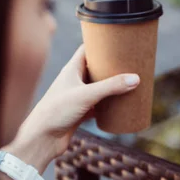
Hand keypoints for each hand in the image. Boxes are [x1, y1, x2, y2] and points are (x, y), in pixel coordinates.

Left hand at [9, 45, 139, 170]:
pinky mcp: (81, 112)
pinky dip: (109, 104)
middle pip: (95, 68)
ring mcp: (78, 97)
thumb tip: (136, 78)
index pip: (87, 50)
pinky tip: (121, 104)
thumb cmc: (57, 111)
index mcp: (72, 69)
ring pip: (98, 88)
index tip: (118, 41)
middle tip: (130, 63)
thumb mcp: (87, 95)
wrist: (43, 138)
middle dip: (111, 66)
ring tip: (130, 81)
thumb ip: (111, 86)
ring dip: (111, 86)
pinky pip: (99, 105)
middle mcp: (74, 81)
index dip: (101, 44)